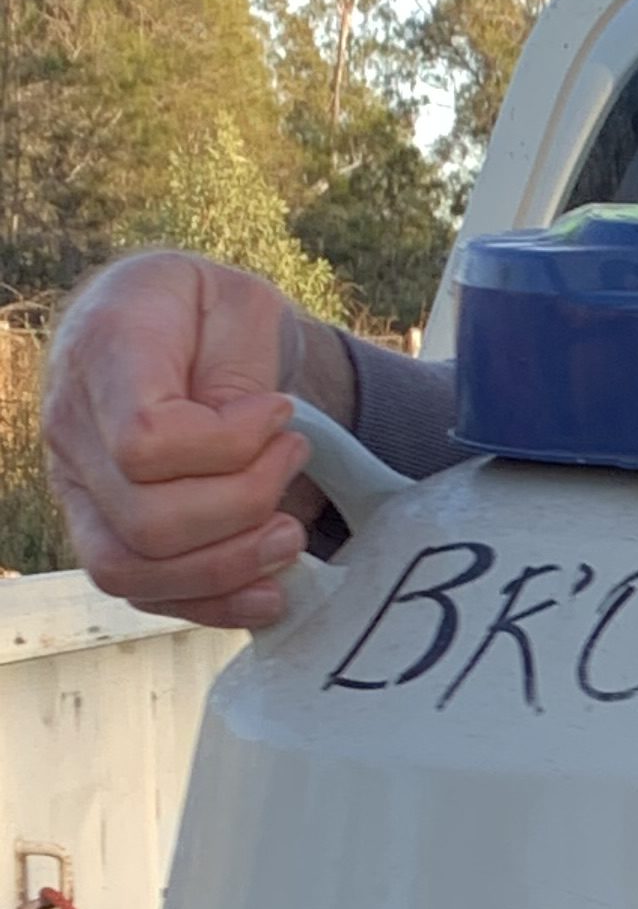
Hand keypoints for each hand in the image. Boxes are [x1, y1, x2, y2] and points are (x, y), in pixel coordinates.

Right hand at [42, 254, 345, 630]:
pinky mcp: (102, 529)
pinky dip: (214, 602)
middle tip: (295, 463)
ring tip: (290, 533)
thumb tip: (255, 441)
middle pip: (145, 521)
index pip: (144, 441)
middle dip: (244, 507)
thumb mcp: (238, 305)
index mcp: (102, 354)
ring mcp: (78, 486)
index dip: (229, 446)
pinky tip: (271, 588)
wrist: (171, 327)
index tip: (282, 412)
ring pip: (133, 568)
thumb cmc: (209, 314)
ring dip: (230, 566)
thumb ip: (242, 369)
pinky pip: (143, 593)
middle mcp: (71, 427)